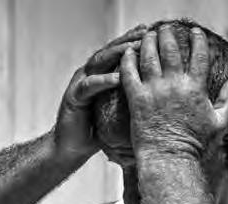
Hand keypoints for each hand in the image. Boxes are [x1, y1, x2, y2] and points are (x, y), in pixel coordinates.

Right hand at [53, 24, 147, 158]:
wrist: (71, 147)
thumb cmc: (97, 130)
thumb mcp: (117, 109)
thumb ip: (129, 96)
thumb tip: (156, 94)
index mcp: (100, 74)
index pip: (117, 52)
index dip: (132, 40)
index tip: (150, 31)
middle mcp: (89, 74)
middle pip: (109, 51)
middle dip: (128, 40)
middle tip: (145, 32)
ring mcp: (80, 83)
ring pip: (99, 62)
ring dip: (117, 54)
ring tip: (134, 48)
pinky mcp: (74, 97)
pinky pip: (90, 86)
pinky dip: (104, 80)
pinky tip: (118, 78)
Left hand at [119, 25, 227, 160]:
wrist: (171, 160)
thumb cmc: (197, 145)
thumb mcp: (220, 122)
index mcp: (196, 88)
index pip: (199, 55)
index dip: (198, 40)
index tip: (196, 31)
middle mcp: (175, 85)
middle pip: (171, 50)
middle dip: (168, 35)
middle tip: (165, 29)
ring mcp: (154, 91)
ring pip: (149, 56)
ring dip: (148, 41)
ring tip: (148, 35)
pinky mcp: (136, 99)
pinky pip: (129, 72)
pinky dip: (128, 59)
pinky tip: (129, 51)